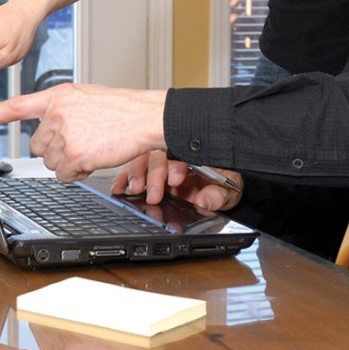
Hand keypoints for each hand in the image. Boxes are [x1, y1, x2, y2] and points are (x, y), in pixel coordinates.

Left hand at [0, 83, 167, 180]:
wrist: (144, 116)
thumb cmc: (119, 109)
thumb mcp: (85, 98)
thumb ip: (62, 110)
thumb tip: (49, 130)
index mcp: (57, 97)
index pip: (16, 105)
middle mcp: (56, 114)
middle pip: (38, 146)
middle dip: (56, 150)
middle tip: (80, 140)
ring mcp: (64, 134)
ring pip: (51, 162)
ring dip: (69, 161)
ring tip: (91, 145)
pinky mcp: (74, 154)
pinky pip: (65, 174)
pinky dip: (78, 172)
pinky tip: (94, 156)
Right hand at [112, 152, 242, 211]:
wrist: (218, 188)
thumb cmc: (224, 185)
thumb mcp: (228, 192)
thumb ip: (217, 196)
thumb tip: (204, 201)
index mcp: (197, 150)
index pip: (184, 148)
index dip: (177, 163)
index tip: (176, 180)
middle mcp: (177, 149)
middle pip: (160, 151)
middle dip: (154, 172)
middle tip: (154, 193)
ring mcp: (163, 157)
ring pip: (143, 155)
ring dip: (137, 172)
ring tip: (135, 189)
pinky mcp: (151, 167)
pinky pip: (133, 165)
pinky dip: (125, 176)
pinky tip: (119, 186)